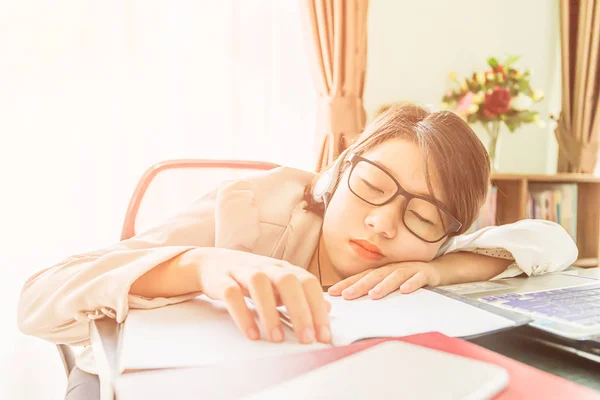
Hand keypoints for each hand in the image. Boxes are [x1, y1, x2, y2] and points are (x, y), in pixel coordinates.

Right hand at [196, 248, 330, 343]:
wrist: (210, 264)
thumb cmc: (249, 277)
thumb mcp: (277, 284)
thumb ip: (301, 294)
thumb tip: (327, 307)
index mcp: (282, 268)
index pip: (307, 282)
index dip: (318, 307)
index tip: (323, 334)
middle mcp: (265, 266)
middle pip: (287, 281)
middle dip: (300, 310)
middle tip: (306, 338)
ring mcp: (242, 271)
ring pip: (259, 284)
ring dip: (270, 313)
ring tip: (278, 338)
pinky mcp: (221, 280)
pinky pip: (232, 295)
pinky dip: (242, 314)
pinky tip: (252, 334)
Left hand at [327, 261, 440, 299]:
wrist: (439, 269)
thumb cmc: (411, 277)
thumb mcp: (392, 282)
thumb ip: (376, 288)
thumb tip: (354, 300)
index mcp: (384, 271)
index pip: (362, 277)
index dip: (347, 283)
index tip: (332, 293)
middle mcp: (394, 268)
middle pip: (374, 276)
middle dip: (359, 285)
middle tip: (347, 295)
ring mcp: (410, 269)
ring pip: (395, 276)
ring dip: (384, 285)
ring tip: (373, 295)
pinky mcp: (426, 274)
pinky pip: (419, 278)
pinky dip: (412, 283)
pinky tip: (405, 290)